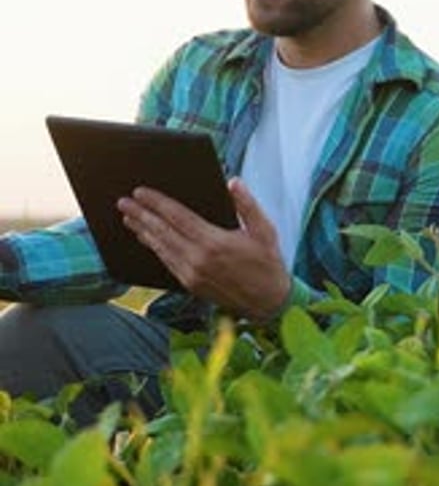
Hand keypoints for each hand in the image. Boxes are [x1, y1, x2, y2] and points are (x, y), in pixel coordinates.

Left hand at [117, 177, 291, 319]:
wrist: (268, 303)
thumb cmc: (268, 263)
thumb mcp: (265, 230)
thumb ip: (247, 204)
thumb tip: (232, 182)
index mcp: (215, 242)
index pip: (178, 217)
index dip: (157, 203)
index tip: (141, 192)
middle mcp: (199, 259)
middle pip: (162, 232)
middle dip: (141, 215)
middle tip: (123, 202)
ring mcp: (192, 274)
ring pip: (160, 248)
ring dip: (142, 231)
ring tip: (127, 217)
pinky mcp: (191, 284)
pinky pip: (166, 262)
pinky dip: (153, 247)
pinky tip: (145, 238)